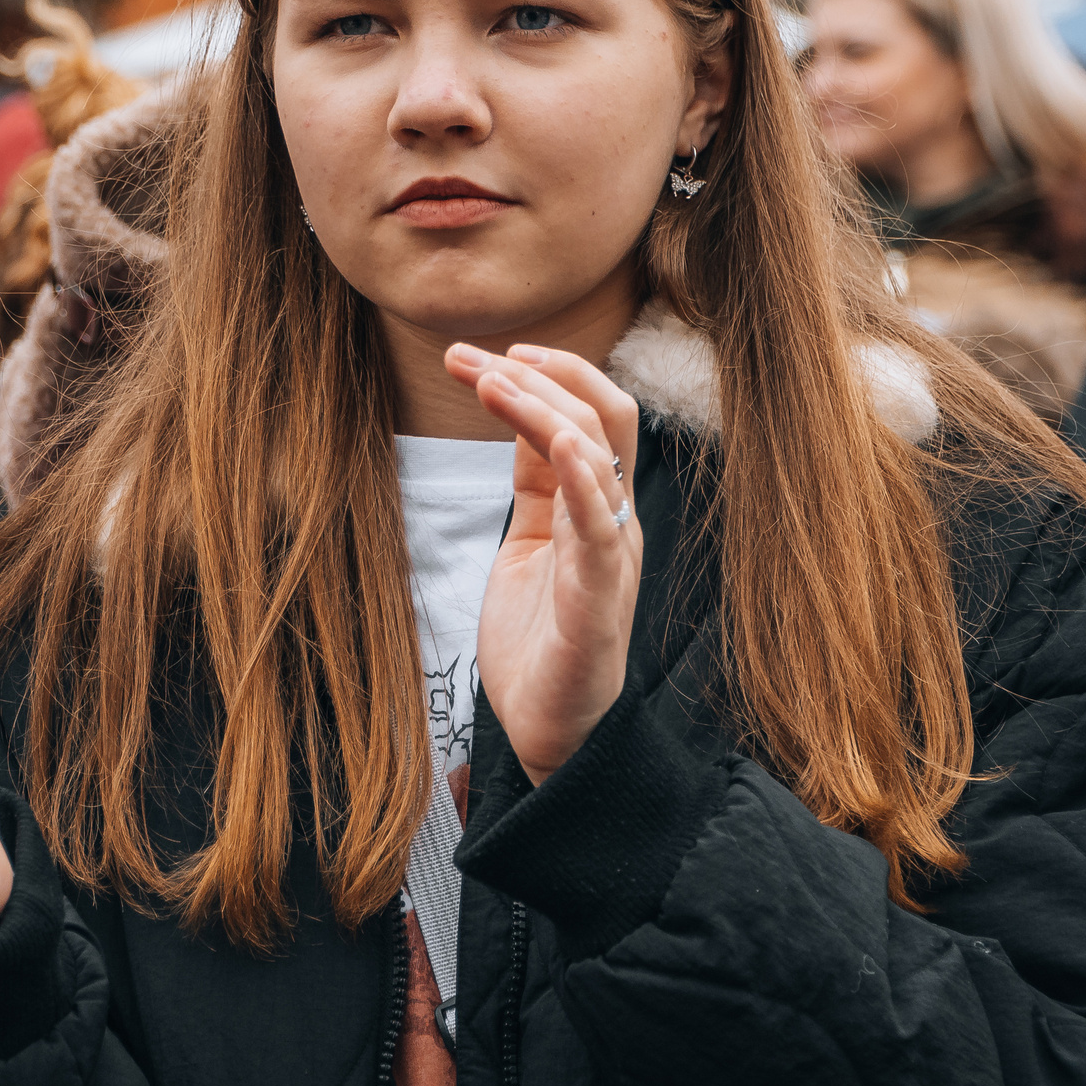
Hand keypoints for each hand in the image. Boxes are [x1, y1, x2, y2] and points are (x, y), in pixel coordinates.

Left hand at [446, 343, 643, 784]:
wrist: (552, 730)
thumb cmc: (539, 640)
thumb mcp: (528, 540)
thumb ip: (533, 484)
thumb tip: (521, 414)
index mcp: (595, 507)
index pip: (583, 416)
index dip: (539, 375)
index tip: (480, 355)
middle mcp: (613, 521)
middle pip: (602, 417)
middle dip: (540, 373)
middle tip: (472, 356)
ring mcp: (610, 556)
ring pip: (597, 455)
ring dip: (541, 407)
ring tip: (489, 379)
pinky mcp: (598, 598)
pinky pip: (602, 526)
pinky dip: (580, 475)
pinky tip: (554, 437)